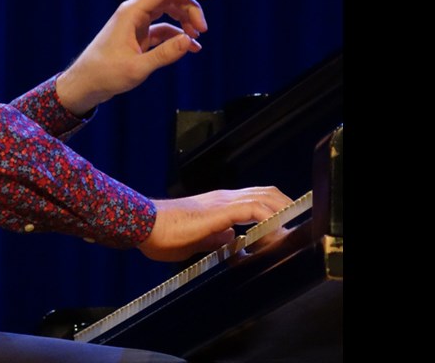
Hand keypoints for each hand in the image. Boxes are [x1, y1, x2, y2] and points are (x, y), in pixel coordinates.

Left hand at [56, 0, 212, 115]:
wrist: (84, 84)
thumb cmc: (104, 74)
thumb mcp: (137, 68)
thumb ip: (164, 54)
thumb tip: (190, 41)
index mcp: (131, 13)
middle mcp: (134, 13)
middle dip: (190, 10)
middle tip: (203, 30)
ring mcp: (136, 24)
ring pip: (168, 13)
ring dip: (185, 22)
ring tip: (197, 38)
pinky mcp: (138, 36)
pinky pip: (163, 29)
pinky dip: (178, 36)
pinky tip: (191, 47)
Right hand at [137, 186, 291, 261]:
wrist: (143, 224)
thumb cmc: (162, 233)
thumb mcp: (197, 239)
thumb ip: (215, 238)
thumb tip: (231, 241)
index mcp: (218, 204)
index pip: (254, 198)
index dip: (273, 209)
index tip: (282, 228)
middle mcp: (223, 197)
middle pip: (265, 192)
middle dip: (283, 206)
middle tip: (292, 226)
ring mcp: (221, 202)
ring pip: (263, 197)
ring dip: (280, 212)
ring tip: (287, 230)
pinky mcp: (219, 211)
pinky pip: (253, 210)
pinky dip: (268, 220)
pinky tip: (272, 232)